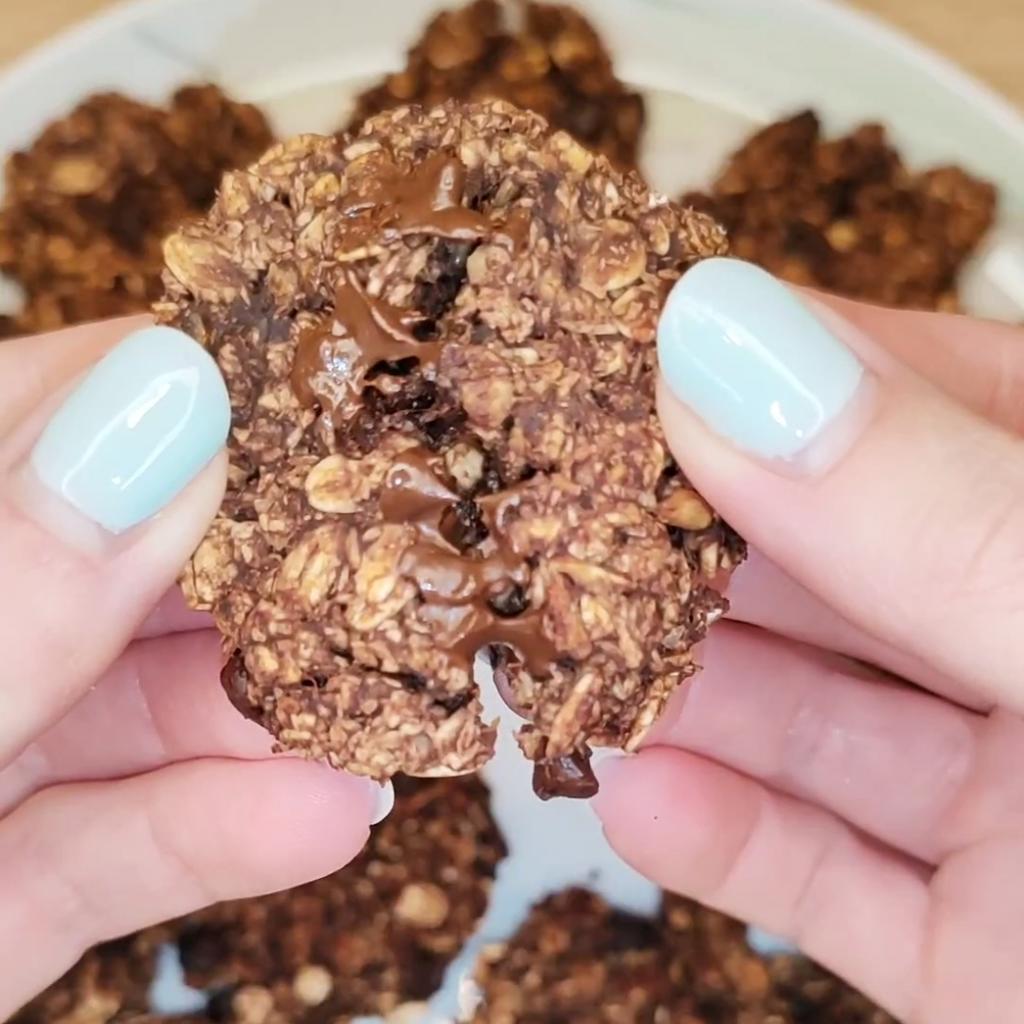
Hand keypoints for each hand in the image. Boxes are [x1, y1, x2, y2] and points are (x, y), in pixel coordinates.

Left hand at [0, 319, 382, 1017]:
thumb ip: (6, 585)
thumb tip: (171, 405)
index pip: (29, 411)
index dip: (176, 397)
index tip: (318, 404)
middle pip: (110, 561)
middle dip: (260, 570)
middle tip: (384, 560)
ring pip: (133, 706)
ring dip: (265, 716)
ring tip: (388, 707)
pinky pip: (114, 842)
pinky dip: (222, 833)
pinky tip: (328, 815)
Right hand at [593, 259, 1023, 1023]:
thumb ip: (919, 503)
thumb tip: (715, 332)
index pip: (930, 398)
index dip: (778, 375)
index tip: (624, 368)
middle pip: (848, 566)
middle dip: (697, 551)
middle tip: (560, 526)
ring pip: (824, 722)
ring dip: (688, 699)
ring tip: (566, 664)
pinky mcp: (983, 951)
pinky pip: (835, 875)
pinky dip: (730, 840)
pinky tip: (634, 798)